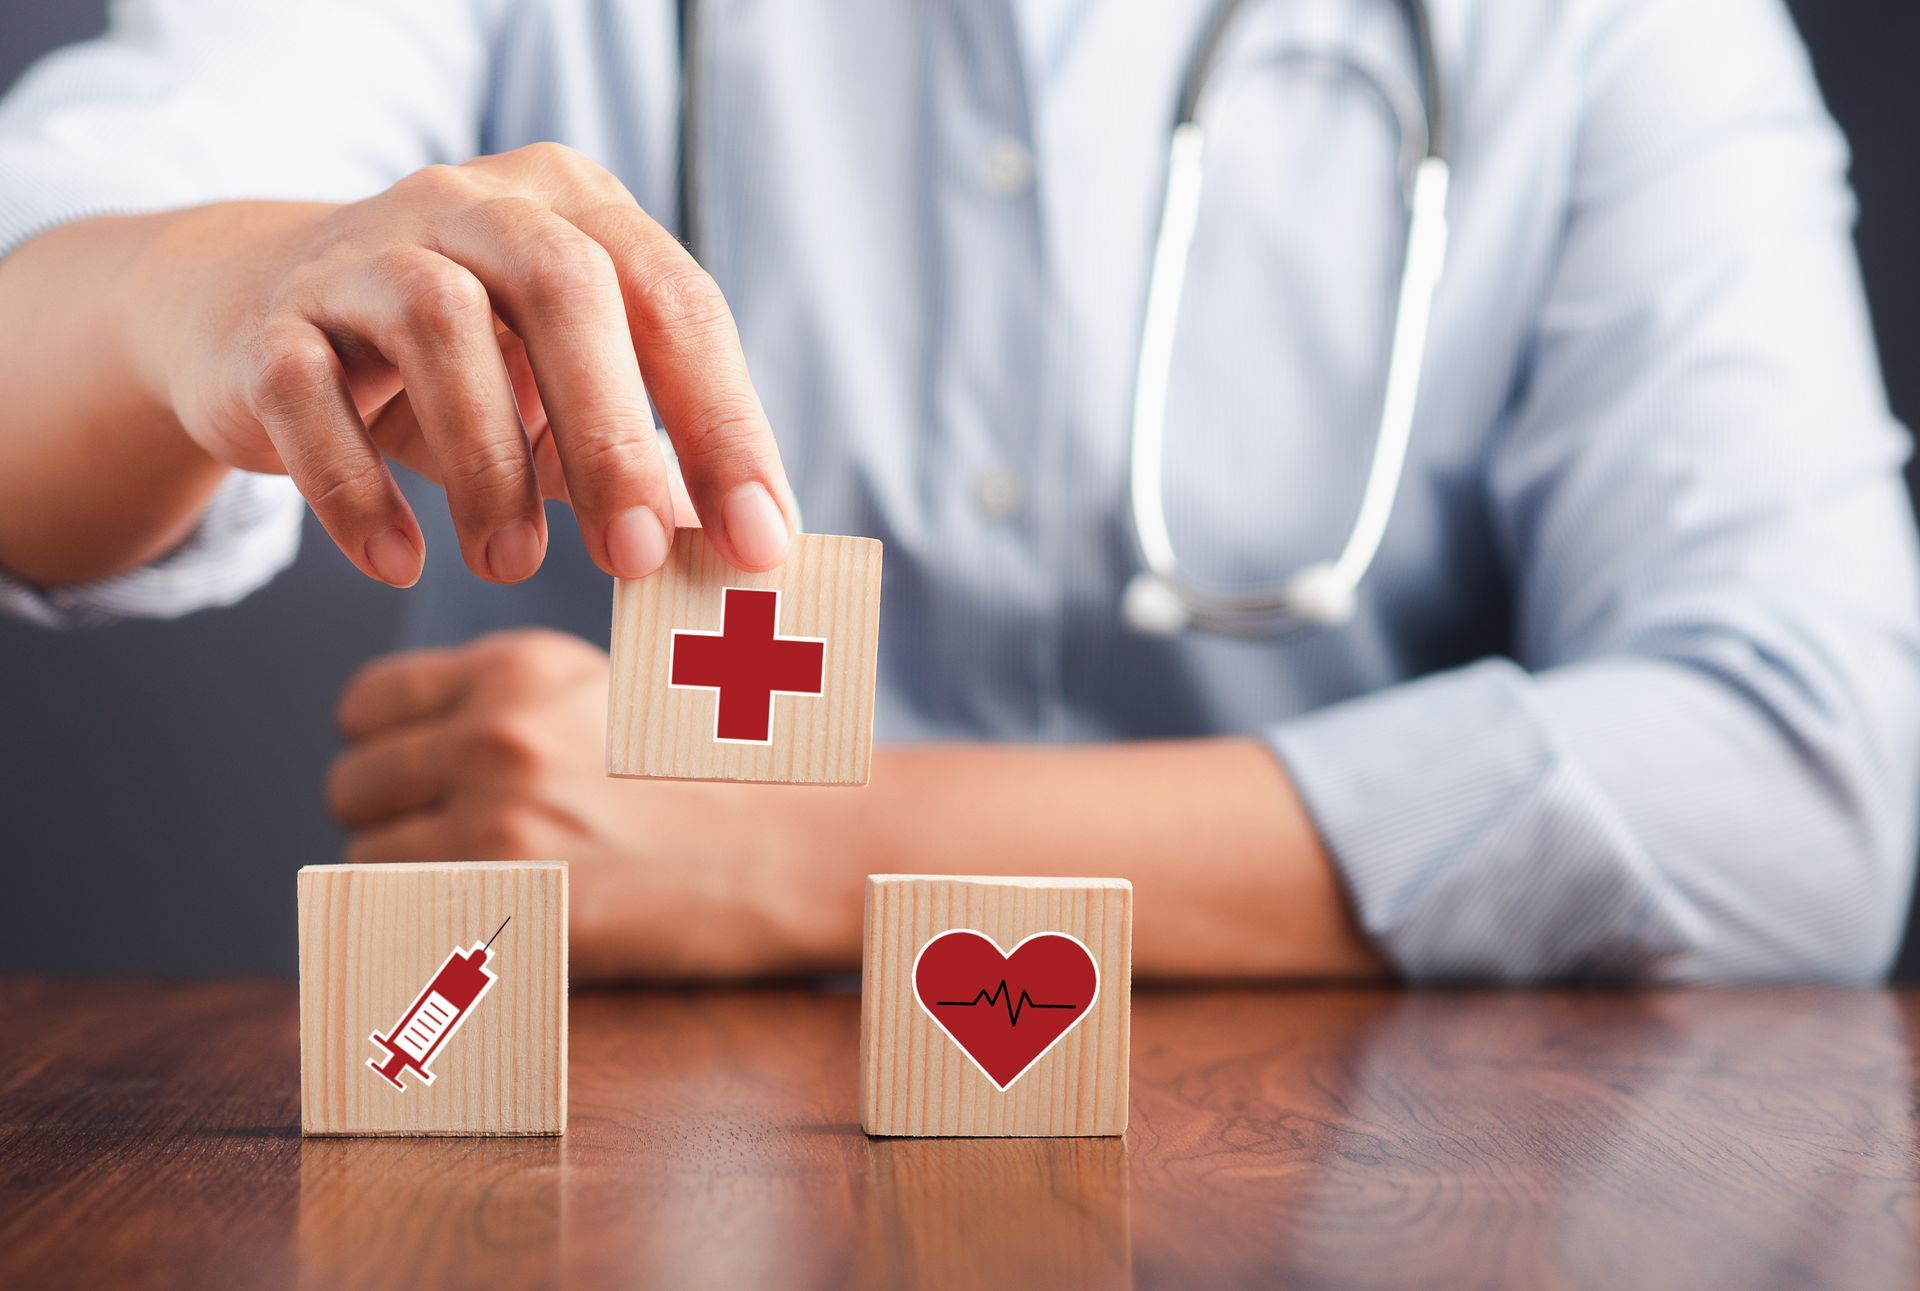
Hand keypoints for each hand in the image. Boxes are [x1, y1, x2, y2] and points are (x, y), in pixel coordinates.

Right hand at [128, 143, 795, 587]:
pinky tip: (400, 561)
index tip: (760, 542)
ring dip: (487, 464)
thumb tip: (753, 552)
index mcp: (574, 208)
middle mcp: (474, 204)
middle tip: (634, 559)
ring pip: (439, 324)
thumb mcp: (568, 398)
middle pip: (564, 285)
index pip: (675, 300)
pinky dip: (357, 488)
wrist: (261, 313)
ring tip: (512, 565)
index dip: (725, 423)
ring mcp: (363, 253)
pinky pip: (307, 392)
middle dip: (612, 434)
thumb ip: (656, 462)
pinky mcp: (271, 323)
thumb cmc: (462, 366)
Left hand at [326, 629, 858, 977]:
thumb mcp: (603, 697)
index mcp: (517, 667)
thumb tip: (399, 747)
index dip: (387, 747)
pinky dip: (429, 928)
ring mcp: (500, 820)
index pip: (367, 704)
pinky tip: (489, 922)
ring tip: (488, 885)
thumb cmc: (715, 777)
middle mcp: (496, 733)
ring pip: (367, 859)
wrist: (799, 844)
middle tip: (462, 843)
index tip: (421, 777)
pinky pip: (403, 920)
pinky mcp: (517, 903)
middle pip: (353, 783)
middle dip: (393, 817)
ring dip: (409, 878)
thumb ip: (504, 704)